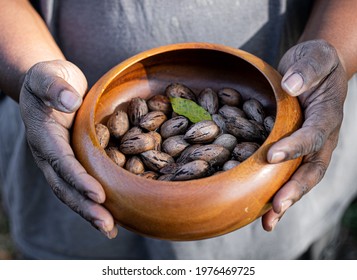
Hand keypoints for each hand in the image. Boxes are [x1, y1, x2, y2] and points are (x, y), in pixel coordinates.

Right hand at [19, 60, 117, 237]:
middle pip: (65, 186)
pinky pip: (81, 184)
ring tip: (110, 229)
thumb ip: (55, 87)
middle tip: (107, 225)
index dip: (79, 180)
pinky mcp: (72, 161)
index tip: (99, 195)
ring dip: (90, 211)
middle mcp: (50, 154)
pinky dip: (93, 201)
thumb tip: (69, 101)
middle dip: (85, 207)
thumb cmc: (51, 78)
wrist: (51, 85)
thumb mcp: (49, 74)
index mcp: (44, 136)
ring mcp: (60, 161)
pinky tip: (110, 215)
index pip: (62, 162)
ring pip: (72, 192)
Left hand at [262, 39, 347, 230]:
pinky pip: (287, 174)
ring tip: (268, 222)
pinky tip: (262, 211)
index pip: (314, 135)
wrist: (311, 70)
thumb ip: (307, 70)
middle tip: (277, 207)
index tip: (272, 156)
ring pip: (300, 179)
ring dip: (285, 201)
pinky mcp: (294, 151)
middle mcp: (321, 137)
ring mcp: (309, 147)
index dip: (296, 147)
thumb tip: (292, 85)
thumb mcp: (315, 57)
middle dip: (295, 189)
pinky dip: (276, 193)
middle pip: (312, 169)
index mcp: (327, 116)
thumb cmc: (313, 62)